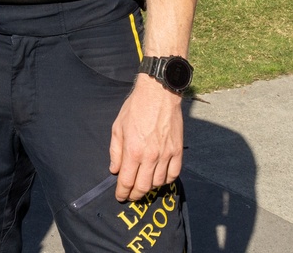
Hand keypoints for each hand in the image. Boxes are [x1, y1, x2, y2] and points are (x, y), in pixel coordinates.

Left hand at [109, 76, 183, 201]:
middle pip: (143, 186)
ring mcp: (166, 155)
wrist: (158, 94)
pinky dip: (166, 180)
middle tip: (130, 195)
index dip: (122, 192)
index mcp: (133, 151)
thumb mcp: (118, 127)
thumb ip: (115, 151)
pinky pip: (173, 174)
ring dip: (149, 187)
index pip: (127, 181)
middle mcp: (151, 156)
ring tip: (143, 185)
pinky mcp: (178, 151)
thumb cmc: (135, 108)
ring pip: (159, 183)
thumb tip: (115, 170)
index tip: (120, 196)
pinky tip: (159, 178)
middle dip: (135, 194)